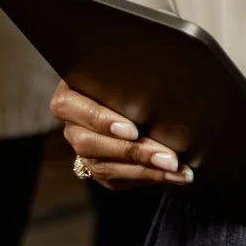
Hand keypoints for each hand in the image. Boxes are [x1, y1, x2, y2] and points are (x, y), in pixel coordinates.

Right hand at [52, 82, 194, 189]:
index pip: (74, 108)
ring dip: (145, 170)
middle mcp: (72, 125)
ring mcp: (83, 151)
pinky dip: (149, 177)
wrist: (133, 94)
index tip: (132, 130)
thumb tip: (162, 66)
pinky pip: (118, 179)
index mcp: (69, 95)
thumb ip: (130, 70)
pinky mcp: (98, 169)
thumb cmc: (128, 74)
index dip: (102, 121)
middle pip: (90, 144)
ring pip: (104, 167)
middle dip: (133, 152)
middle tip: (166, 157)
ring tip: (176, 169)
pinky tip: (175, 174)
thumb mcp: (124, 68)